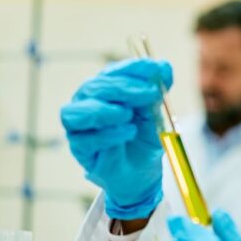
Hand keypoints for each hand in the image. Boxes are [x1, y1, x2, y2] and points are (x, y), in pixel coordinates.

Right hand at [60, 58, 171, 218]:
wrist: (142, 173)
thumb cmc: (144, 139)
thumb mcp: (156, 114)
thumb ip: (156, 92)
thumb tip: (164, 67)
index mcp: (105, 90)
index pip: (112, 72)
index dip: (133, 68)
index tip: (155, 69)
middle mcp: (87, 103)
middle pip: (93, 88)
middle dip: (123, 88)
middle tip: (150, 93)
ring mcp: (79, 127)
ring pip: (76, 112)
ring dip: (104, 110)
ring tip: (128, 115)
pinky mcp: (79, 149)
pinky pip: (84, 139)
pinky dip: (108, 134)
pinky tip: (128, 132)